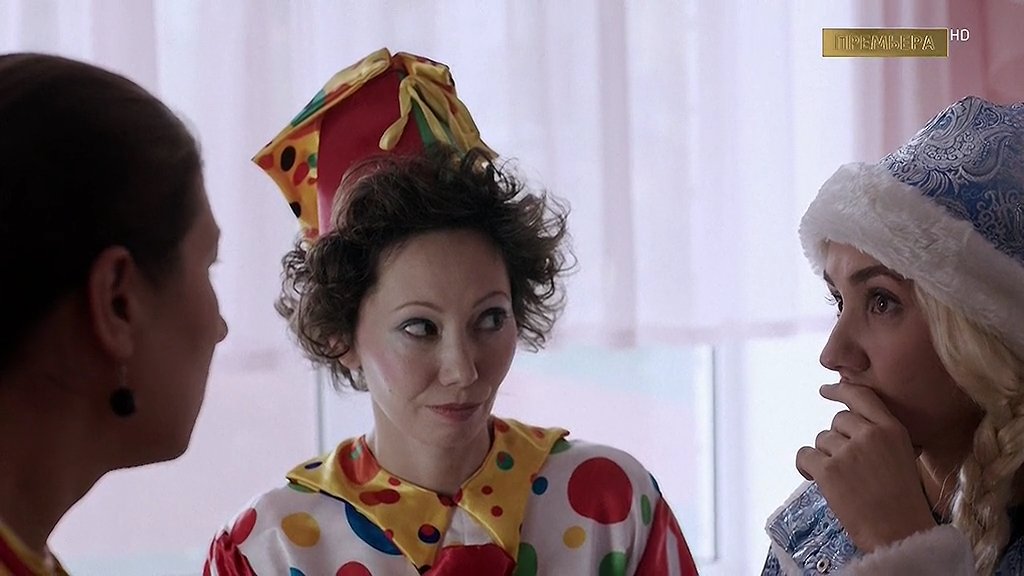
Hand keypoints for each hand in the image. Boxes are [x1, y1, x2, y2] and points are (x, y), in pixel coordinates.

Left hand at [795, 383, 935, 551]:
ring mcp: (848, 451)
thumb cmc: (903, 502)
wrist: (900, 532)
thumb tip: (857, 427)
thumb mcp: (903, 458)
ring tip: (841, 480)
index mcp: (892, 430)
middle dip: (837, 440)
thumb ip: (881, 437)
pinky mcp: (828, 470)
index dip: (840, 391)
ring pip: (821, 439)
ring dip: (825, 456)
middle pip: (837, 421)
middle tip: (848, 466)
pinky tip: (815, 478)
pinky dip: (806, 466)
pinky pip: (805, 455)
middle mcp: (869, 435)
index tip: (825, 390)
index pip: (861, 397)